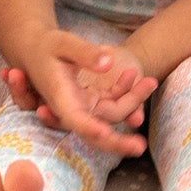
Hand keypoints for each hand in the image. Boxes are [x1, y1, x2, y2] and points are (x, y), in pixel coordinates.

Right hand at [7, 32, 157, 154]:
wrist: (39, 50)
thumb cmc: (48, 45)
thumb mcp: (64, 43)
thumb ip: (84, 53)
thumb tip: (108, 62)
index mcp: (60, 98)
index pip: (75, 119)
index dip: (89, 128)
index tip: (105, 133)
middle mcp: (72, 109)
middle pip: (95, 133)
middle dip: (117, 143)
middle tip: (140, 147)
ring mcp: (84, 106)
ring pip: (112, 115)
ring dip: (134, 101)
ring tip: (151, 81)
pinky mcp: (92, 101)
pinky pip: (114, 102)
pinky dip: (128, 92)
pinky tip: (133, 73)